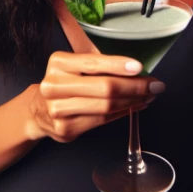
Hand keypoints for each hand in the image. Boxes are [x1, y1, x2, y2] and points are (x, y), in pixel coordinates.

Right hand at [26, 51, 163, 142]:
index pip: (93, 63)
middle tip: (155, 85)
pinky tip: (135, 106)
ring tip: (149, 95)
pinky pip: (102, 121)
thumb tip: (133, 66)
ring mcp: (59, 110)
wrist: (37, 110)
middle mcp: (54, 86)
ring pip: (106, 106)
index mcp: (58, 63)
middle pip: (104, 87)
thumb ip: (97, 61)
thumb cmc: (63, 82)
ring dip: (133, 101)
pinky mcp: (66, 130)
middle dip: (134, 86)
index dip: (118, 65)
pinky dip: (123, 113)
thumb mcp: (72, 64)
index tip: (139, 67)